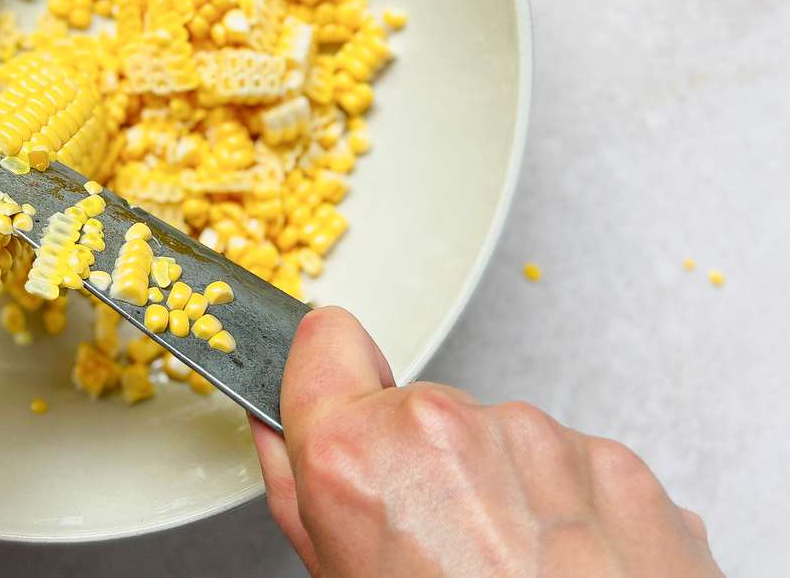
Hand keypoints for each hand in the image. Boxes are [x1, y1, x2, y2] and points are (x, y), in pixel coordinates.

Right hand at [251, 307, 721, 576]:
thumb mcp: (341, 577)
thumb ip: (303, 490)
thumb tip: (282, 431)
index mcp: (357, 458)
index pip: (324, 340)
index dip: (331, 379)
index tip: (341, 402)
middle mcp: (445, 429)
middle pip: (418, 408)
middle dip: (426, 461)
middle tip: (443, 546)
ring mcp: (536, 439)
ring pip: (498, 437)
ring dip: (501, 488)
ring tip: (512, 568)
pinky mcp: (612, 461)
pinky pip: (568, 464)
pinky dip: (566, 508)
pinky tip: (562, 567)